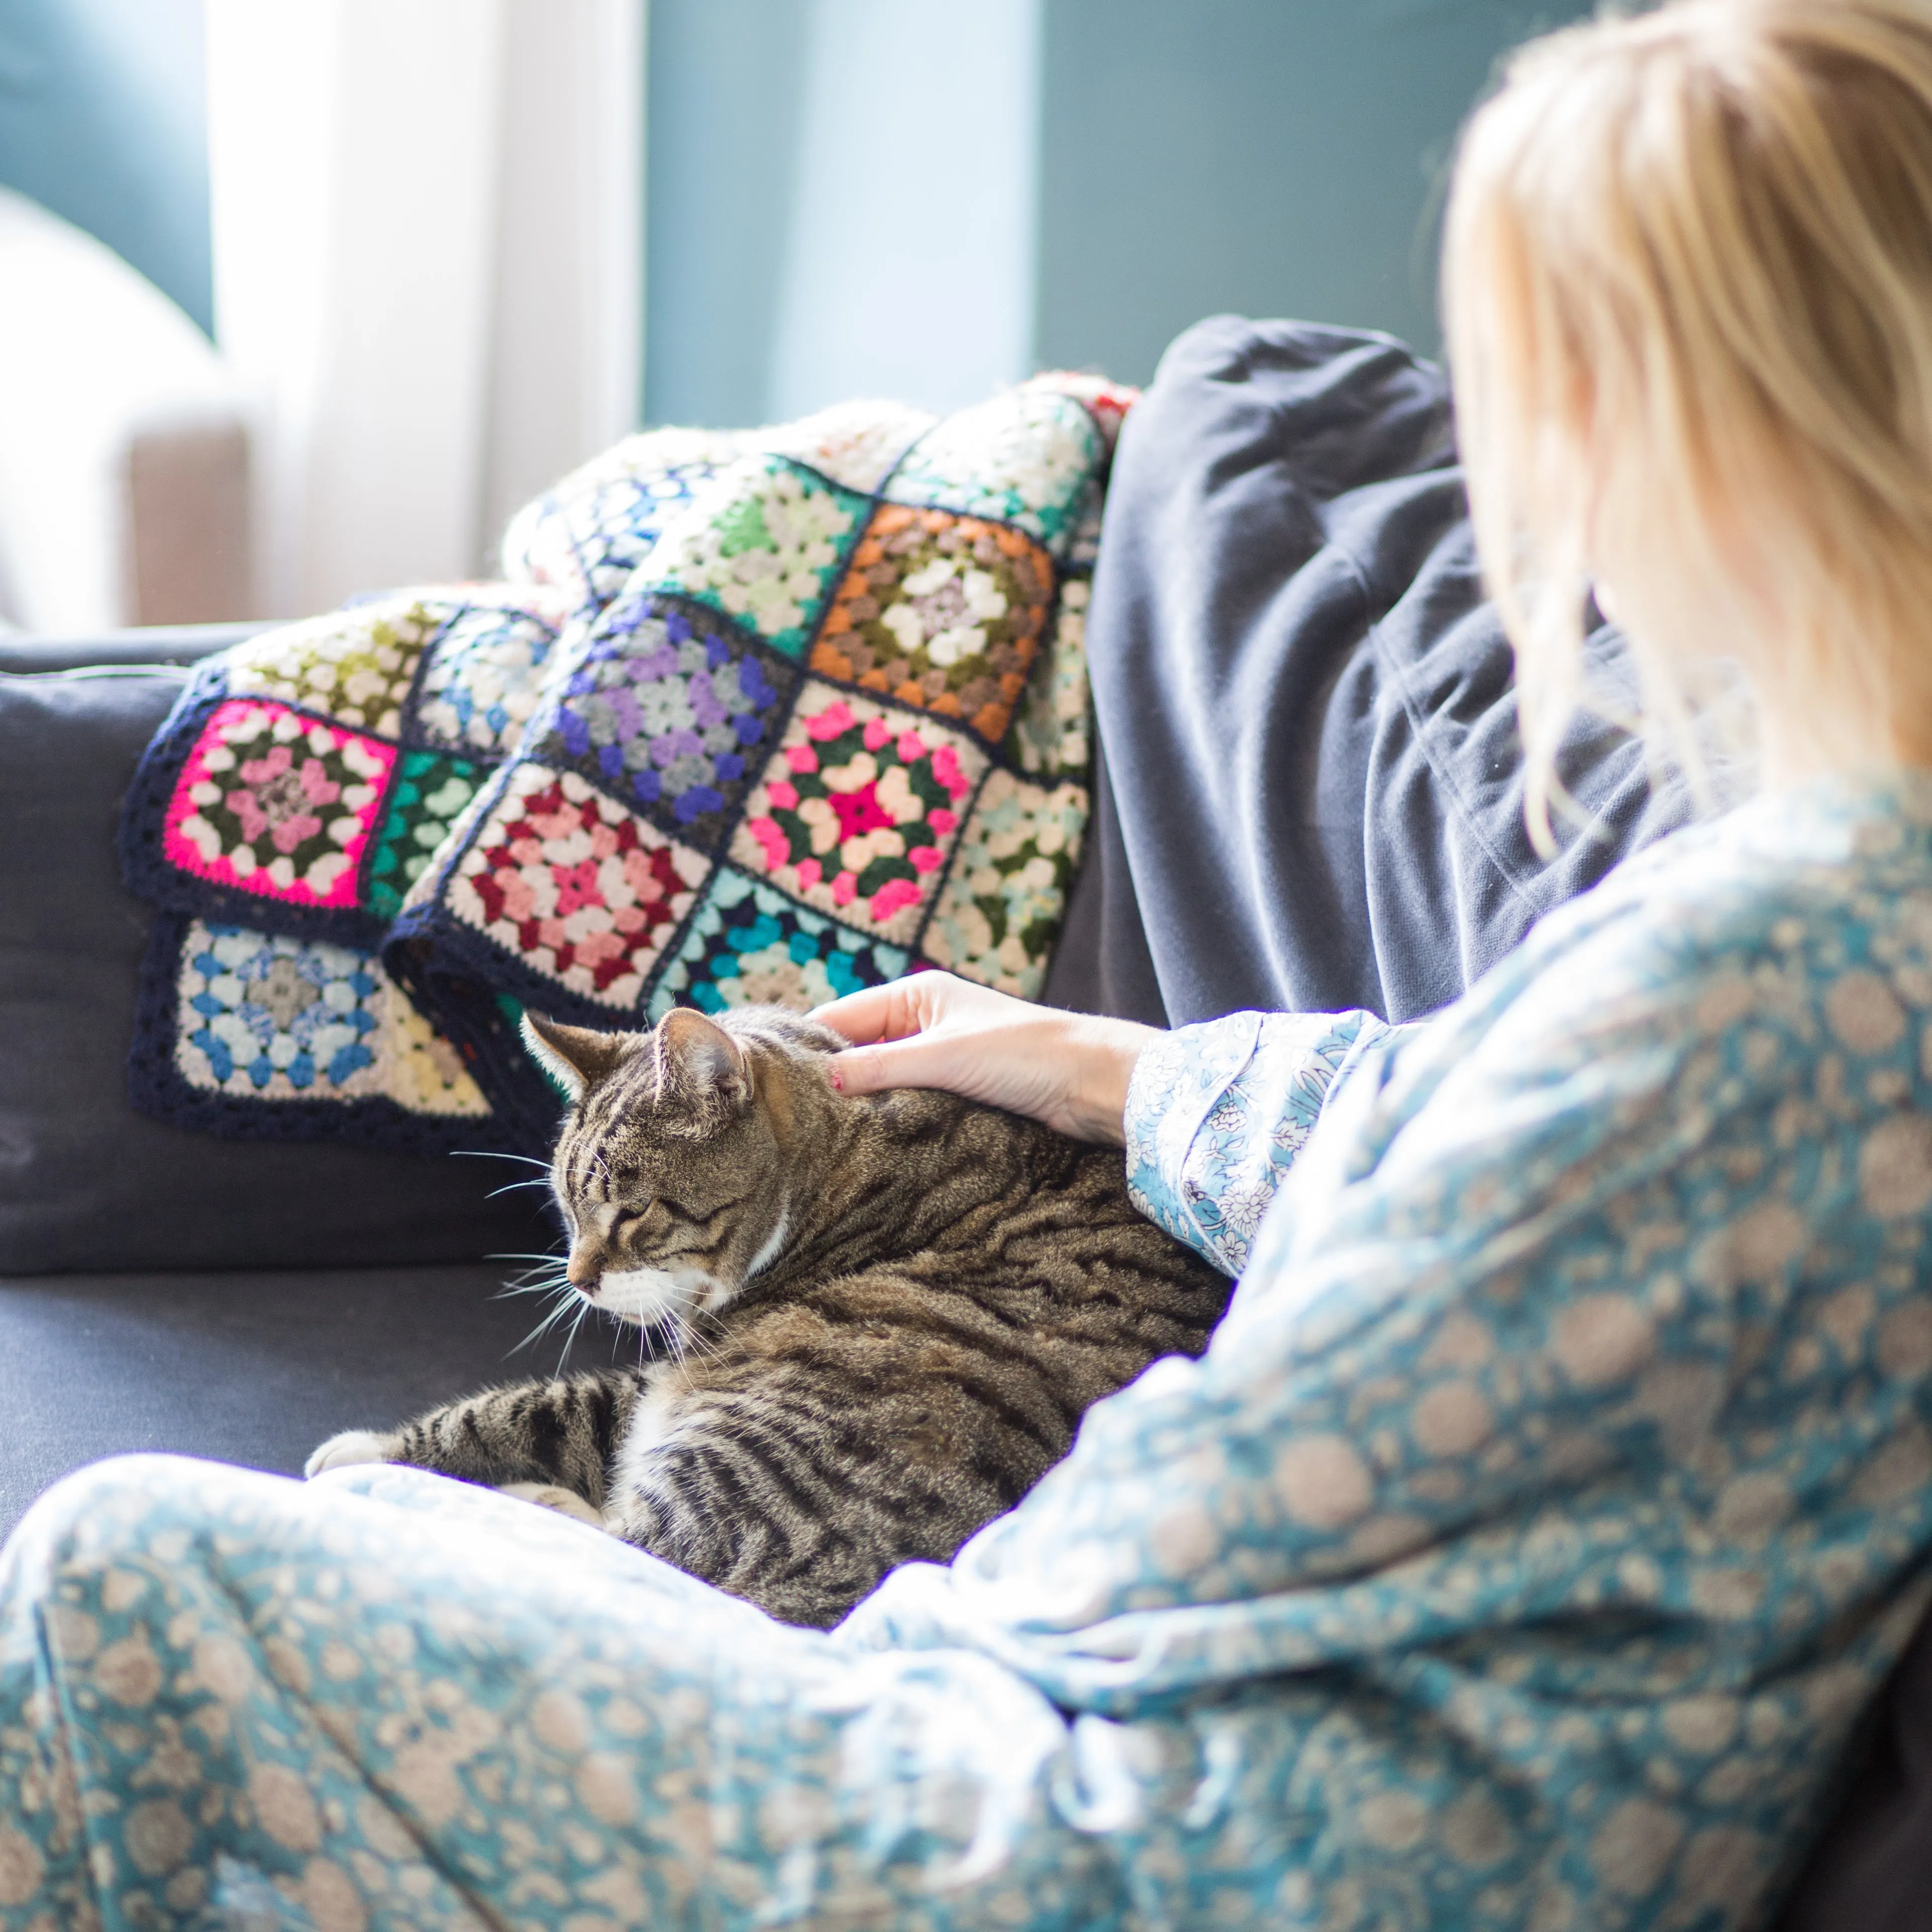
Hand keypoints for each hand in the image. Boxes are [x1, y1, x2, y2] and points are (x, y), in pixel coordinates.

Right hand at [812, 971, 1160, 1144]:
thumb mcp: (945, 1056)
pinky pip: (909, 1102)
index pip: (841, 1017)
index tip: (773, 1083)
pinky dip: (891, 1118)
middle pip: (857, 1050)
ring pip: (882, 1080)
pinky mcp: (960, 1089)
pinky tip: (871, 1142)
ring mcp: (942, 1056)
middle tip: (793, 1119)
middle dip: (832, 1080)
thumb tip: (821, 1081)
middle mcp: (924, 1020)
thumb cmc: (1029, 1053)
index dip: (808, 1048)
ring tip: (824, 1136)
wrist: (1096, 1084)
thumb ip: (881, 1066)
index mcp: (917, 994)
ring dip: (863, 1104)